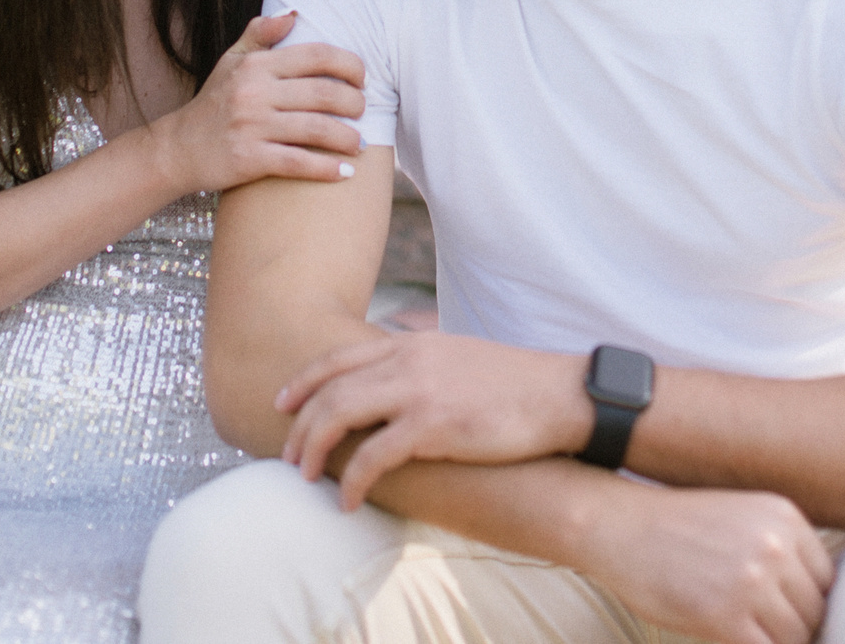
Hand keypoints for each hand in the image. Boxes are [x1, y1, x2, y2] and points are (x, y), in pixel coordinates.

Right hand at [150, 13, 363, 194]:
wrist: (177, 148)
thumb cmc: (213, 102)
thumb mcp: (231, 61)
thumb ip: (260, 34)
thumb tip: (294, 13)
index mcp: (256, 66)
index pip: (317, 56)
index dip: (349, 65)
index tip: (362, 79)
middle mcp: (255, 93)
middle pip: (324, 93)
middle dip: (354, 104)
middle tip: (364, 112)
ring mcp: (252, 126)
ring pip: (317, 130)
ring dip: (348, 138)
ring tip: (360, 144)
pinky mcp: (249, 159)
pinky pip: (299, 162)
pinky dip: (327, 169)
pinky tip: (346, 173)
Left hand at [276, 331, 590, 508]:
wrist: (561, 395)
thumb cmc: (516, 384)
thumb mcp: (459, 356)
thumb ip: (423, 362)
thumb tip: (396, 378)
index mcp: (412, 344)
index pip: (338, 357)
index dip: (303, 381)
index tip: (283, 404)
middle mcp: (408, 361)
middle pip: (330, 389)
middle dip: (300, 424)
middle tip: (288, 455)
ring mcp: (419, 391)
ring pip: (340, 415)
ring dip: (314, 449)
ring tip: (305, 477)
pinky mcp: (434, 427)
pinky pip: (373, 456)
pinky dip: (353, 480)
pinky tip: (349, 500)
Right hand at [575, 484, 833, 643]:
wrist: (617, 526)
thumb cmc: (675, 529)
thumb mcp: (740, 519)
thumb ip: (779, 550)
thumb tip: (814, 604)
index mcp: (785, 517)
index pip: (827, 579)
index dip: (807, 603)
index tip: (784, 613)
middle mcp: (775, 545)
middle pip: (815, 610)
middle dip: (794, 628)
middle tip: (760, 626)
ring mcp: (752, 581)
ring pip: (796, 637)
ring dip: (775, 642)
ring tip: (744, 631)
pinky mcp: (726, 616)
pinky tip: (728, 636)